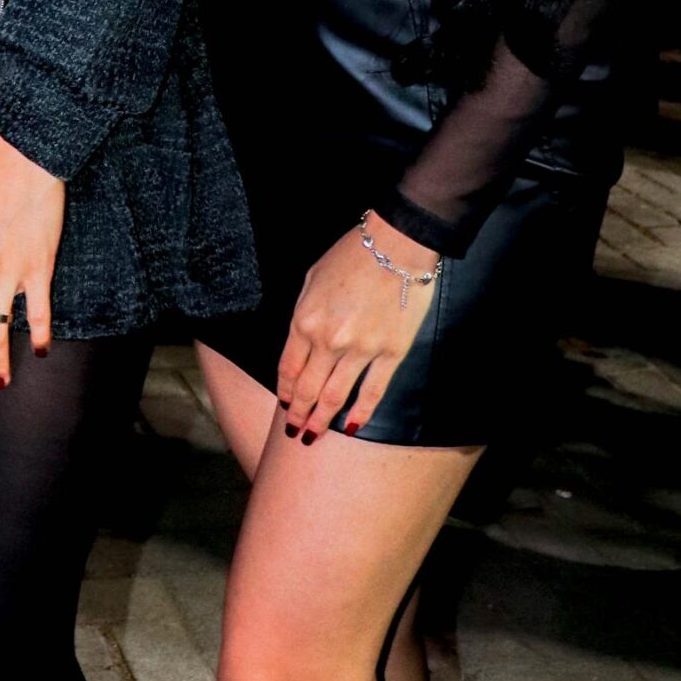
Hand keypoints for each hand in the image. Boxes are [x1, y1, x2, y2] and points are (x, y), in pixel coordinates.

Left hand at [276, 209, 438, 442]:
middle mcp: (329, 341)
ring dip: (322, 420)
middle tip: (295, 433)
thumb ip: (303, 314)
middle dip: (299, 414)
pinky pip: (373, 391)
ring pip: (336, 396)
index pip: (288, 369)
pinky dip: (361, 412)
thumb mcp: (312, 279)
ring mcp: (361, 350)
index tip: (284, 406)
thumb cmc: (352, 255)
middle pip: (308, 389)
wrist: (396, 244)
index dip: (285, 392)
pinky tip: (352, 426)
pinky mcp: (391, 353)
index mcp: (305, 320)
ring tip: (315, 436)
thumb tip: (301, 343)